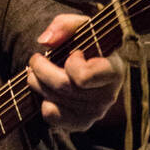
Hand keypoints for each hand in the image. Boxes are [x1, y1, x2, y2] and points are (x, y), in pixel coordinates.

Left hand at [27, 13, 124, 132]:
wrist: (94, 65)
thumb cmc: (89, 44)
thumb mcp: (82, 27)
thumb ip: (65, 25)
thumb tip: (45, 41)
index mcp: (114, 70)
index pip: (84, 77)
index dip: (72, 64)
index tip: (73, 54)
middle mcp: (108, 95)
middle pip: (63, 87)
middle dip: (41, 70)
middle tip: (35, 60)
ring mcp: (95, 113)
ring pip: (55, 101)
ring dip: (37, 83)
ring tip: (35, 72)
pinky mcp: (82, 124)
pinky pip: (53, 117)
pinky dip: (44, 102)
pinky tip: (46, 91)